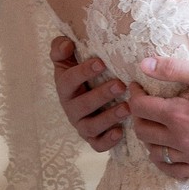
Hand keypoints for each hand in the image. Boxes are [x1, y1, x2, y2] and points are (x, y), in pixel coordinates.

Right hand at [50, 36, 129, 152]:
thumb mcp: (69, 58)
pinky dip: (108, 141)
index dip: (83, 72)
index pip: (69, 80)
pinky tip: (121, 131)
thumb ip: (61, 48)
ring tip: (127, 107)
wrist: (91, 93)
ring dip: (108, 117)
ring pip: (91, 126)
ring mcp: (81, 124)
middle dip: (101, 95)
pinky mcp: (93, 138)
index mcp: (65, 87)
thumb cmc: (82, 72)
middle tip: (120, 84)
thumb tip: (66, 44)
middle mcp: (71, 108)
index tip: (101, 62)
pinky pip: (97, 144)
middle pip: (82, 105)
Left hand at [129, 56, 188, 178]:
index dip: (134, 95)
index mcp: (178, 114)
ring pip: (154, 151)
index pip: (140, 108)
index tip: (138, 86)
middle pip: (142, 130)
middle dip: (139, 114)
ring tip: (155, 123)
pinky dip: (162, 161)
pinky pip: (172, 170)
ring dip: (148, 137)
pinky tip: (163, 150)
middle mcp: (180, 139)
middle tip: (145, 102)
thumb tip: (143, 64)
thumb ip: (173, 68)